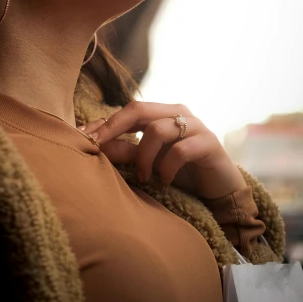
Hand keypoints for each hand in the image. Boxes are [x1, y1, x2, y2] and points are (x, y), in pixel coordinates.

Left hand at [80, 101, 246, 199]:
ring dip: (145, 157)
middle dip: (114, 128)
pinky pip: (181, 150)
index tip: (81, 138)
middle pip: (139, 109)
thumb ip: (125, 152)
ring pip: (158, 129)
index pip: (128, 110)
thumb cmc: (181, 174)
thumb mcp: (149, 163)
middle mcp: (178, 113)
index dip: (104, 123)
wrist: (220, 192)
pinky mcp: (210, 142)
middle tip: (97, 148)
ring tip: (145, 178)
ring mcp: (195, 125)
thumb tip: (93, 144)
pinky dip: (167, 167)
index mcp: (162, 113)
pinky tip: (165, 181)